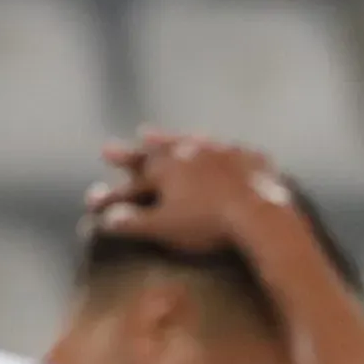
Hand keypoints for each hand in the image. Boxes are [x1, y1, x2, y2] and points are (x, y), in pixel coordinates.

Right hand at [84, 127, 312, 264]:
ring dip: (183, 139)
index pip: (136, 165)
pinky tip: (231, 150)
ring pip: (198, 142)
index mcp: (167, 165)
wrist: (259, 214)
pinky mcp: (254, 159)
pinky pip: (238, 151)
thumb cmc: (206, 224)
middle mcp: (192, 150)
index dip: (121, 163)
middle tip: (134, 136)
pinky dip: (228, 151)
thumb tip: (105, 220)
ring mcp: (225, 151)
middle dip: (146, 143)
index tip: (103, 158)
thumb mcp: (163, 227)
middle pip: (163, 146)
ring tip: (173, 136)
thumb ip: (131, 223)